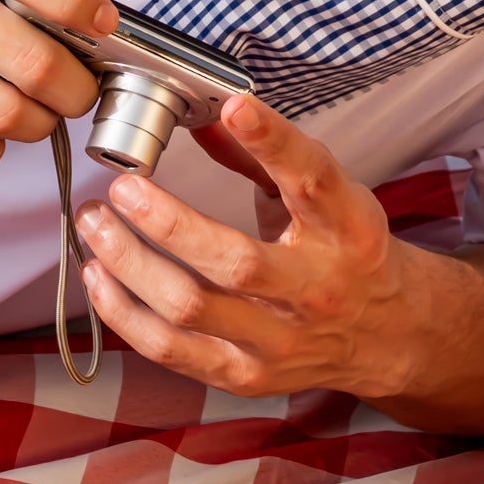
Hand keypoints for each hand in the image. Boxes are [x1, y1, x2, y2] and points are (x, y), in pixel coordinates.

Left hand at [72, 95, 419, 400]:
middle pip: (236, 264)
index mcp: (348, 231)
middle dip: (168, 222)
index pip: (313, 181)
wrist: (388, 336)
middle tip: (124, 186)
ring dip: (129, 264)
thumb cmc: (348, 253)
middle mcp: (318, 290)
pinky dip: (123, 311)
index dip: (274, 141)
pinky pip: (170, 350)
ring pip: (190, 309)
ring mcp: (281, 342)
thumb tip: (208, 112)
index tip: (235, 107)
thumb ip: (267, 156)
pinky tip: (98, 274)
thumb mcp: (329, 197)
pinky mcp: (246, 377)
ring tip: (95, 222)